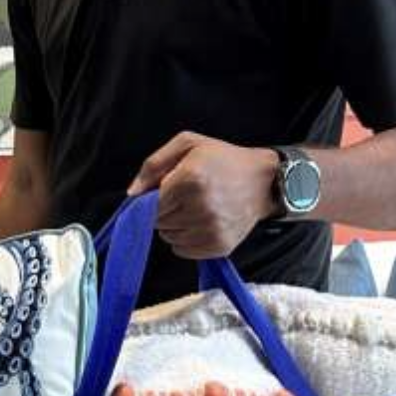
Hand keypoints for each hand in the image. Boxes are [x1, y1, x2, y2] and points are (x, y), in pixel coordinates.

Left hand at [126, 132, 279, 258]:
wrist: (264, 181)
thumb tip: (132, 193)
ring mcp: (212, 229)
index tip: (161, 191)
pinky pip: (183, 251)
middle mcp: (201, 207)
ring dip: (173, 225)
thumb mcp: (187, 144)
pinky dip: (184, 239)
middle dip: (162, 210)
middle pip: (157, 221)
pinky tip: (198, 223)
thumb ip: (153, 164)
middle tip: (180, 197)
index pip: (150, 203)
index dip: (150, 198)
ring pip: (168, 237)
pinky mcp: (220, 246)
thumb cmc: (222, 159)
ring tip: (191, 208)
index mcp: (190, 179)